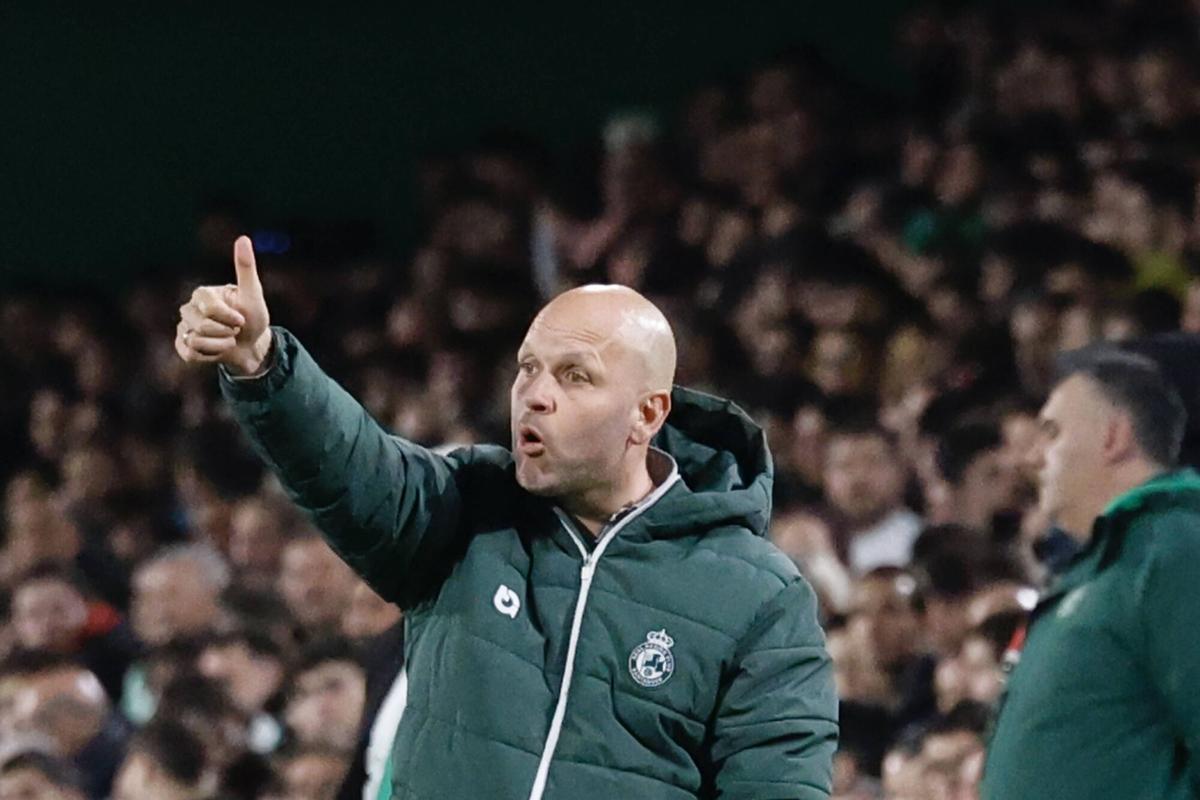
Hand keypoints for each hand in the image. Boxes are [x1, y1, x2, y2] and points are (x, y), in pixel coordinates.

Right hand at [176, 235, 271, 374]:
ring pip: (195, 342)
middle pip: (202, 326)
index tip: (241, 318)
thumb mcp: (254, 294)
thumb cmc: (254, 318)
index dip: (230, 318)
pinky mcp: (182, 346)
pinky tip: (217, 350)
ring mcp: (183, 327)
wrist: (252, 345)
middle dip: (226, 332)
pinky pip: (190, 355)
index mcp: (202, 293)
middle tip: (234, 330)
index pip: (210, 309)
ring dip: (220, 346)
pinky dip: (209, 356)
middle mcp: (188, 308)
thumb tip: (243, 238)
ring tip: (227, 340)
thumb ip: (246, 267)